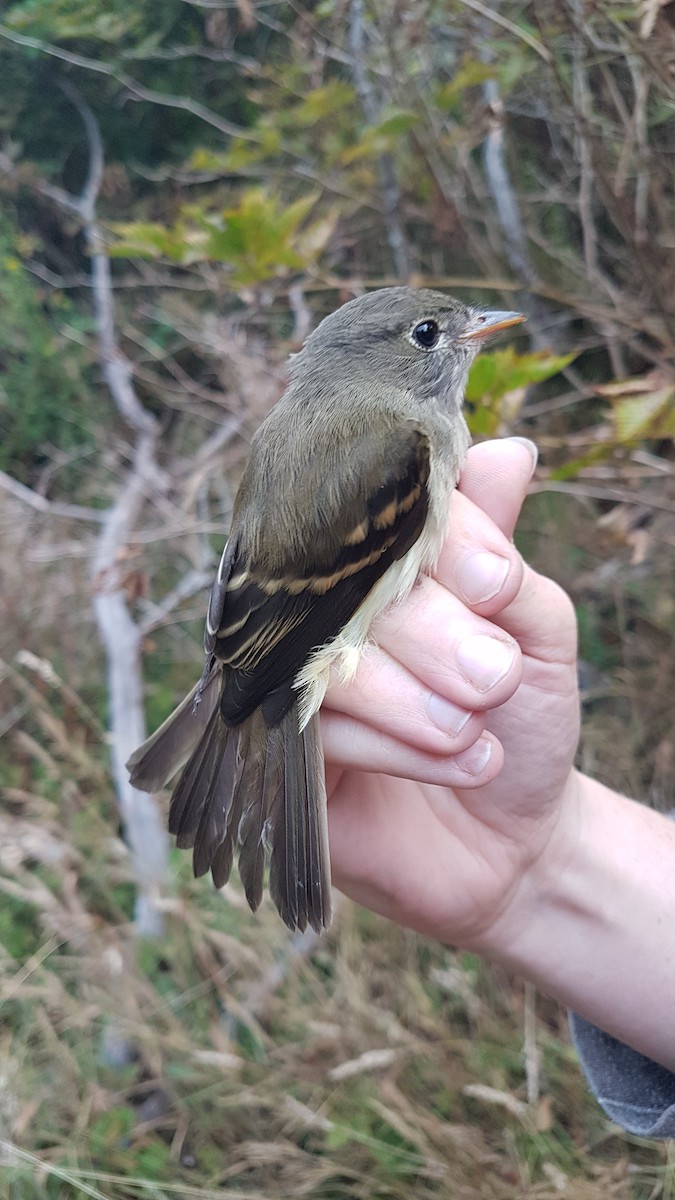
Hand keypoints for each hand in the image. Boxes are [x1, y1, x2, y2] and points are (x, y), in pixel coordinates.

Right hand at [321, 437, 579, 947]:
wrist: (513, 837)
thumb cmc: (522, 716)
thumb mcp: (535, 630)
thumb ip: (506, 554)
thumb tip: (511, 453)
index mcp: (378, 556)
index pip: (384, 506)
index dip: (444, 538)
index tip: (500, 586)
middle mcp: (324, 603)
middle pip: (347, 580)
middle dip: (438, 631)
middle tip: (496, 677)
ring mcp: (294, 674)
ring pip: (333, 656)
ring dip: (421, 699)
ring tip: (477, 729)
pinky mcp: (282, 749)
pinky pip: (324, 730)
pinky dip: (405, 747)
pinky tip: (465, 761)